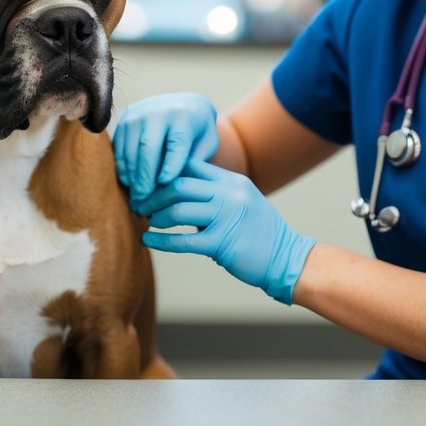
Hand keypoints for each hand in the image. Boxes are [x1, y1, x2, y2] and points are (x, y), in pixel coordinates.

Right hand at [112, 93, 219, 203]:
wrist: (182, 104)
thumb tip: (174, 183)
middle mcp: (157, 112)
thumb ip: (195, 160)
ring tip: (137, 196)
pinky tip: (129, 183)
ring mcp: (137, 115)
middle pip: (148, 146)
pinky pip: (118, 147)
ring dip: (132, 175)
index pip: (176, 142)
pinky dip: (122, 167)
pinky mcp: (123, 121)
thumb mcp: (206, 143)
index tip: (165, 184)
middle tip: (144, 199)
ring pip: (130, 149)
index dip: (170, 165)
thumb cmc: (197, 131)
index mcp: (183, 116)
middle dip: (145, 176)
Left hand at [133, 158, 315, 304]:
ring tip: (146, 220)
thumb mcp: (242, 201)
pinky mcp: (222, 244)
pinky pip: (183, 241)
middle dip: (153, 194)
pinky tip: (147, 240)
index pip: (190, 166)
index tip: (149, 182)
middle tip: (139, 203)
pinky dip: (161, 240)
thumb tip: (178, 188)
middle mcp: (229, 194)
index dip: (165, 172)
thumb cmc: (259, 232)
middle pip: (178, 184)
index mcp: (232, 181)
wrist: (287, 258)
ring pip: (178, 210)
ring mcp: (226, 218)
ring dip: (156, 216)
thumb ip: (215, 192)